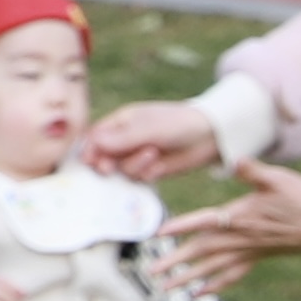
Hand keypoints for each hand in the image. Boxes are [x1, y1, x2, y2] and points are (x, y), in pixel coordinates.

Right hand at [86, 98, 221, 180]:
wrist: (210, 136)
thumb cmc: (178, 123)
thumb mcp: (149, 128)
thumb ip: (122, 138)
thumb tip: (93, 142)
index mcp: (121, 122)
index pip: (95, 137)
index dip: (89, 149)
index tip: (90, 160)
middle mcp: (125, 140)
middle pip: (103, 156)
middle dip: (105, 163)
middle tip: (108, 168)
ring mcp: (137, 156)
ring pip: (121, 169)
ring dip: (134, 166)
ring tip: (153, 156)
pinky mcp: (149, 170)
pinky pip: (138, 178)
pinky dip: (147, 174)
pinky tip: (160, 166)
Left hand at [161, 159, 300, 291]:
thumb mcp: (278, 179)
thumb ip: (253, 171)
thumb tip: (236, 160)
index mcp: (241, 217)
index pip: (205, 221)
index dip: (182, 226)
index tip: (160, 233)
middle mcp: (240, 238)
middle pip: (202, 251)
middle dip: (175, 261)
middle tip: (151, 272)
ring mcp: (248, 251)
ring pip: (212, 268)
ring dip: (188, 278)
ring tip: (165, 288)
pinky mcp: (257, 257)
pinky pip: (232, 275)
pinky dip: (215, 285)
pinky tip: (200, 293)